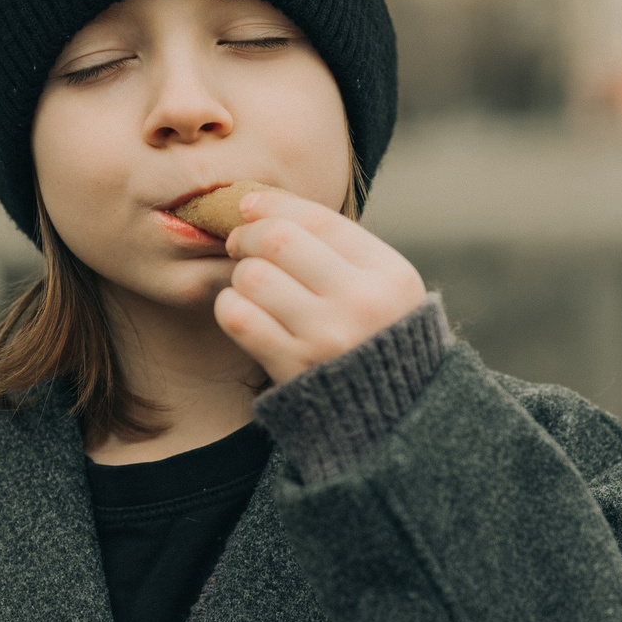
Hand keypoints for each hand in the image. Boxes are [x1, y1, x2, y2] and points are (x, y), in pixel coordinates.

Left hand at [214, 187, 426, 386]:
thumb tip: (259, 207)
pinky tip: (242, 310)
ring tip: (251, 285)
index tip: (250, 206)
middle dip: (248, 234)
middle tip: (239, 243)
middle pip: (278, 240)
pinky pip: (239, 317)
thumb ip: (339, 250)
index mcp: (390, 274)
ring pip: (253, 276)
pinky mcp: (294, 368)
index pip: (318, 219)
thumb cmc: (377, 339)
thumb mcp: (386, 289)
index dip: (273, 204)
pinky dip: (230, 306)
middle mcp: (361, 302)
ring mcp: (327, 337)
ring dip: (240, 275)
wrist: (392, 416)